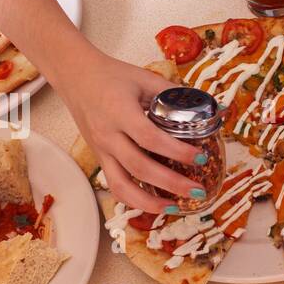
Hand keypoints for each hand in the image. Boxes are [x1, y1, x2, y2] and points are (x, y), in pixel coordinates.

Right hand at [54, 48, 207, 213]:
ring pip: (121, 186)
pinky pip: (114, 185)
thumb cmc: (112, 76)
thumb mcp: (144, 78)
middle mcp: (108, 134)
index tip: (200, 157)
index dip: (176, 151)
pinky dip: (133, 200)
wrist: (76, 76)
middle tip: (197, 191)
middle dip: (171, 183)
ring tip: (175, 208)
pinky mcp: (99, 159)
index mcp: (120, 111)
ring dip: (149, 202)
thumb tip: (208, 107)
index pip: (150, 137)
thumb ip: (173, 94)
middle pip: (139, 167)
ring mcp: (101, 150)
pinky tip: (153, 204)